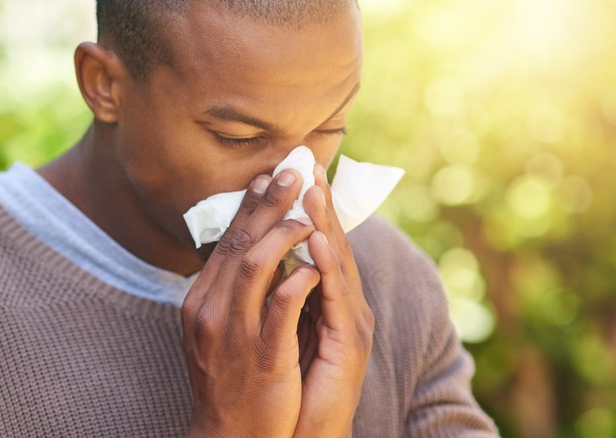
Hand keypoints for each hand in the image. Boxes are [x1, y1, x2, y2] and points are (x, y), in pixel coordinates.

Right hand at [182, 170, 319, 437]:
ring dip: (284, 233)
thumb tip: (255, 251)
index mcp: (201, 300)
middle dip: (268, 204)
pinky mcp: (261, 355)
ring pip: (254, 265)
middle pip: (239, 242)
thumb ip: (231, 291)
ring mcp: (233, 332)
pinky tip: (315, 264)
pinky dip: (297, 281)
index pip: (226, 242)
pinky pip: (279, 308)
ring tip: (308, 213)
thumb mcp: (219, 329)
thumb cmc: (230, 378)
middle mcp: (210, 309)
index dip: (249, 207)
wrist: (229, 435)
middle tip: (293, 173)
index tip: (267, 177)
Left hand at [292, 164, 374, 437]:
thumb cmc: (290, 380)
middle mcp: (343, 304)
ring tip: (314, 191)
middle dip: (320, 204)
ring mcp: (351, 323)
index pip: (316, 244)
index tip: (292, 173)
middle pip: (332, 245)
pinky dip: (327, 270)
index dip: (307, 208)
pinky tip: (318, 244)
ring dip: (326, 225)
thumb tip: (264, 256)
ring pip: (338, 265)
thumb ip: (280, 291)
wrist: (300, 432)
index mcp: (326, 298)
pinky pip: (336, 301)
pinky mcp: (349, 344)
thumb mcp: (282, 327)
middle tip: (308, 164)